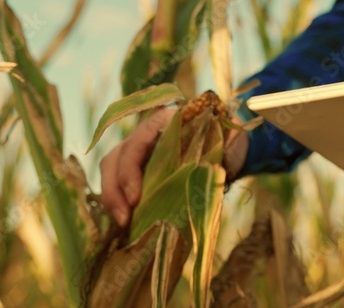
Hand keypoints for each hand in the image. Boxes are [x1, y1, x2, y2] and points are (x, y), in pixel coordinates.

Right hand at [99, 106, 249, 226]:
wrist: (231, 151)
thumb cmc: (230, 141)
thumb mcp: (232, 140)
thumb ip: (227, 143)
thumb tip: (221, 152)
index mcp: (165, 121)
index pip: (137, 141)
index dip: (129, 169)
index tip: (135, 197)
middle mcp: (146, 134)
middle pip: (116, 157)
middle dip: (115, 189)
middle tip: (124, 218)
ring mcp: (139, 153)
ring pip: (111, 170)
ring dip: (112, 197)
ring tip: (123, 223)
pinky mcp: (138, 171)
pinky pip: (118, 184)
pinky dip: (117, 202)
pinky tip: (124, 222)